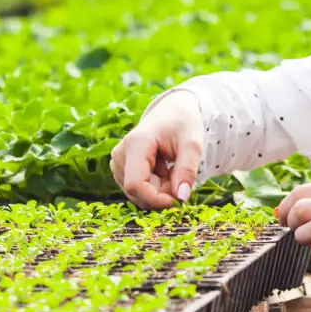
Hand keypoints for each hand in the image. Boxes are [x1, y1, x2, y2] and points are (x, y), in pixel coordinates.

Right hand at [110, 91, 206, 209]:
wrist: (173, 111)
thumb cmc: (183, 124)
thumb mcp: (193, 144)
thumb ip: (187, 170)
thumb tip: (182, 197)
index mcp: (136, 143)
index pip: (136, 184)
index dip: (157, 199)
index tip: (180, 200)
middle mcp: (120, 154)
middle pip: (138, 192)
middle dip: (163, 194)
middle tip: (183, 179)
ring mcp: (118, 163)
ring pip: (138, 194)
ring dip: (160, 191)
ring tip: (173, 170)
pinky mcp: (121, 169)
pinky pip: (138, 190)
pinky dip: (156, 188)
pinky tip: (165, 171)